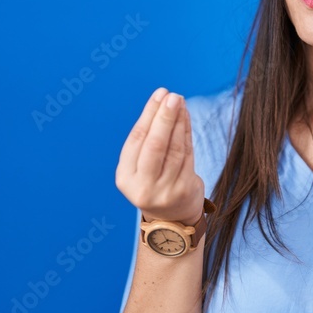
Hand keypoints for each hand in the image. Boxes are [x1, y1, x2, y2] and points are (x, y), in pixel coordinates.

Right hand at [115, 87, 205, 224]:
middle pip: (155, 145)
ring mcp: (165, 190)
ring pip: (174, 149)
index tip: (159, 95)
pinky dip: (187, 134)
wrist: (171, 217)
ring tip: (181, 102)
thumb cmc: (153, 182)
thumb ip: (146, 141)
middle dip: (164, 117)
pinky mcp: (184, 190)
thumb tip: (161, 102)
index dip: (149, 115)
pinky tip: (187, 119)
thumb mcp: (140, 167)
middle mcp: (142, 186)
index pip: (137, 140)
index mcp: (125, 178)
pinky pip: (187, 155)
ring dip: (179, 122)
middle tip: (173, 96)